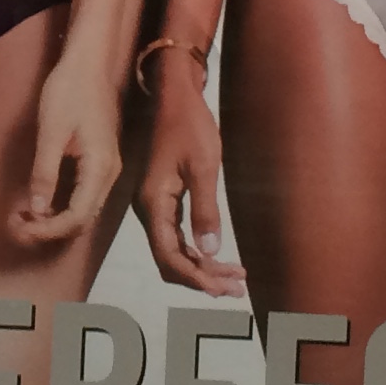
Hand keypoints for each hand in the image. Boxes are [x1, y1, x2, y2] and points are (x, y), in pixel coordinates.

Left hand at [14, 43, 123, 245]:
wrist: (89, 62)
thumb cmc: (69, 90)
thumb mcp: (50, 132)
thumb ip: (44, 173)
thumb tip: (37, 210)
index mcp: (100, 168)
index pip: (77, 217)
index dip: (48, 230)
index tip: (21, 228)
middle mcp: (110, 173)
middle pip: (84, 219)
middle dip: (51, 229)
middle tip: (18, 225)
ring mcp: (108, 167)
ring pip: (86, 209)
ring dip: (57, 218)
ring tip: (26, 216)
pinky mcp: (102, 160)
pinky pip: (86, 195)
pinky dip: (64, 204)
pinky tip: (43, 200)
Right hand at [138, 47, 243, 293]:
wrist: (175, 96)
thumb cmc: (189, 125)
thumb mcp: (202, 166)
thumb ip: (205, 210)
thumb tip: (210, 251)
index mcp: (153, 204)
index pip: (169, 256)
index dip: (196, 278)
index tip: (224, 287)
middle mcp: (148, 210)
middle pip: (170, 260)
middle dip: (202, 278)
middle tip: (237, 288)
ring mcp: (154, 206)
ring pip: (174, 250)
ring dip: (202, 266)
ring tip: (235, 278)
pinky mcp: (163, 199)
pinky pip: (176, 236)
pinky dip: (197, 250)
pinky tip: (218, 255)